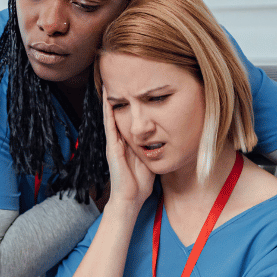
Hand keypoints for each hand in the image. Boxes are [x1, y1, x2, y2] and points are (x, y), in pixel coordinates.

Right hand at [100, 88, 153, 207]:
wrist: (130, 199)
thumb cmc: (140, 183)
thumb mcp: (151, 159)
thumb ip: (155, 148)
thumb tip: (169, 138)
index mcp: (129, 143)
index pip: (128, 119)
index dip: (129, 104)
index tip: (133, 88)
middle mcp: (120, 141)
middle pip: (118, 114)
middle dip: (119, 97)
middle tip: (119, 78)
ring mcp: (114, 144)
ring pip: (111, 117)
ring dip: (111, 100)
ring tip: (110, 81)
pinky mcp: (112, 148)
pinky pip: (110, 127)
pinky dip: (108, 113)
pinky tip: (108, 100)